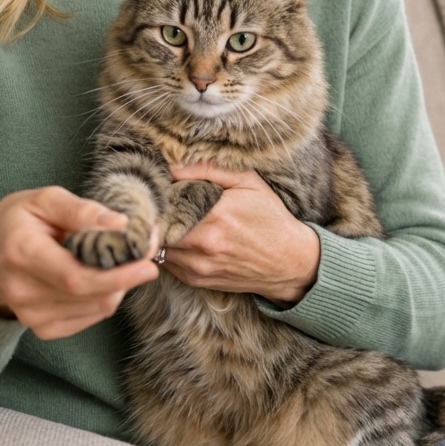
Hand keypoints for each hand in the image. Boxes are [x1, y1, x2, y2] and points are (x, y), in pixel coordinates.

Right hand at [0, 187, 159, 338]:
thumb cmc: (14, 221)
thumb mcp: (42, 199)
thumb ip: (80, 209)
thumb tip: (120, 224)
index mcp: (22, 253)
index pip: (76, 276)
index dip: (117, 275)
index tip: (147, 262)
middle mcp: (23, 291)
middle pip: (90, 295)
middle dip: (127, 276)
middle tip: (147, 252)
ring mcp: (30, 315)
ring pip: (95, 308)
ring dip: (119, 285)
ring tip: (124, 258)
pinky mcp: (41, 328)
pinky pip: (89, 317)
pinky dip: (104, 297)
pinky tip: (101, 276)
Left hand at [165, 164, 320, 304]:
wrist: (289, 263)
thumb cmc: (270, 218)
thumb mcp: (248, 182)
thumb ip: (209, 169)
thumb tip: (173, 165)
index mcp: (215, 216)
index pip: (166, 204)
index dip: (157, 195)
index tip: (158, 187)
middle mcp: (204, 245)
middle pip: (157, 227)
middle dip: (154, 214)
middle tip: (157, 202)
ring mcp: (199, 266)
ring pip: (158, 247)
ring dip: (159, 233)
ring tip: (168, 219)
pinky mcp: (197, 280)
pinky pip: (167, 263)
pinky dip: (168, 249)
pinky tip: (180, 237)